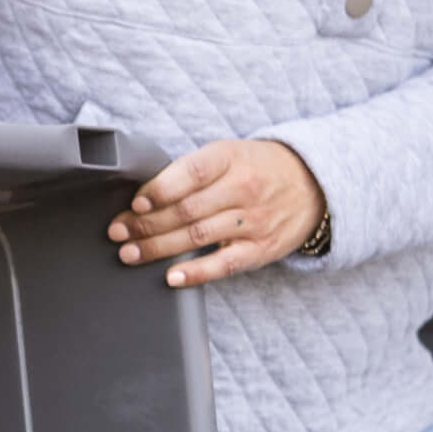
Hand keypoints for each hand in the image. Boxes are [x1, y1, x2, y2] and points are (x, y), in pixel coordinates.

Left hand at [107, 139, 325, 287]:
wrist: (314, 184)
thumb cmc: (258, 169)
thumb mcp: (229, 154)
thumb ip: (192, 171)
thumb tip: (143, 195)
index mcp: (231, 158)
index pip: (192, 172)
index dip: (160, 189)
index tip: (136, 203)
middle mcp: (243, 189)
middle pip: (187, 209)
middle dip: (146, 224)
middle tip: (117, 232)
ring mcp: (253, 221)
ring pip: (197, 237)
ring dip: (157, 248)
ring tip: (129, 254)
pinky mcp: (260, 249)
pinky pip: (224, 265)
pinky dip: (195, 273)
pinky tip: (171, 277)